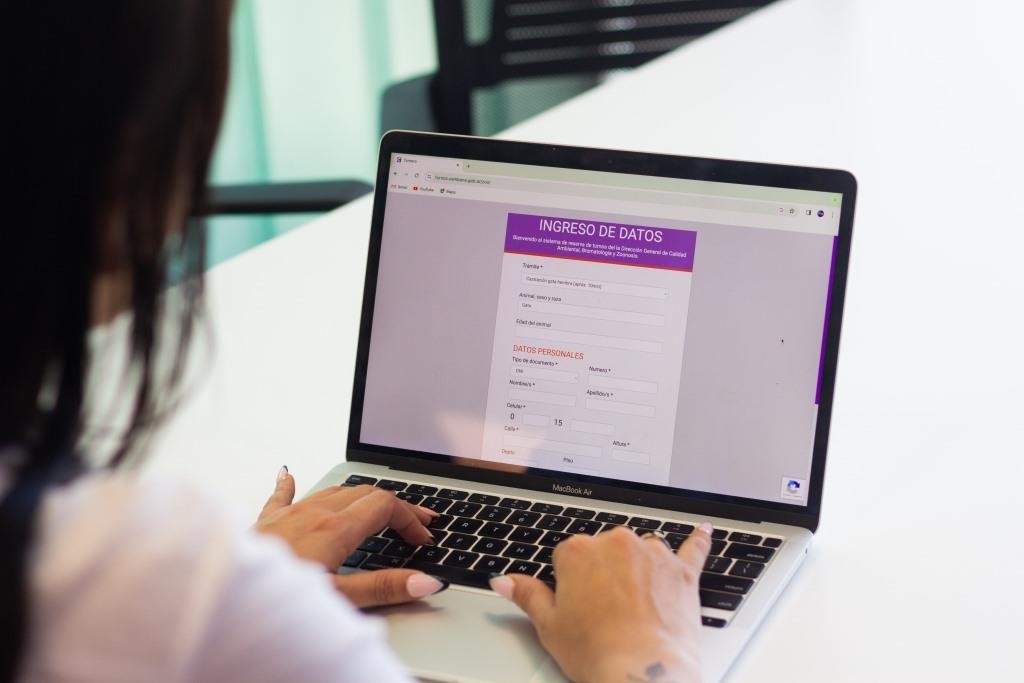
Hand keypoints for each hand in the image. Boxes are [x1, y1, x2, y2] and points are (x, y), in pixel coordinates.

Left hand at [256, 467, 448, 607]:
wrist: (223, 593)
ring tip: (378, 506)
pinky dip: (290, 485)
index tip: (423, 538)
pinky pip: (281, 496)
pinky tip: (286, 474)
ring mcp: (287, 515)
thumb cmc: (275, 601)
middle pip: (365, 494)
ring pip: (332, 492)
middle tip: (417, 521)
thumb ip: (383, 588)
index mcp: (334, 528)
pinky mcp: (264, 524)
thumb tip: (426, 580)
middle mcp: (312, 513)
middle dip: (396, 506)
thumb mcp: (338, 600)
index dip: (410, 519)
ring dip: (360, 497)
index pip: (385, 506)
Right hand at [489, 524, 712, 682]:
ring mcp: (652, 554)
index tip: (576, 605)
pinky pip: (692, 548)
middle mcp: (615, 542)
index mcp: (577, 551)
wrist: (642, 673)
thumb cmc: (596, 652)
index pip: (567, 556)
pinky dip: (697, 540)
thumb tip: (503, 580)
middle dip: (603, 574)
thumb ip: (526, 595)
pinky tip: (702, 532)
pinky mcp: (682, 571)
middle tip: (602, 612)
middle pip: (604, 549)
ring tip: (636, 603)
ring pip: (641, 549)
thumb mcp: (549, 626)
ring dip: (638, 567)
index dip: (570, 584)